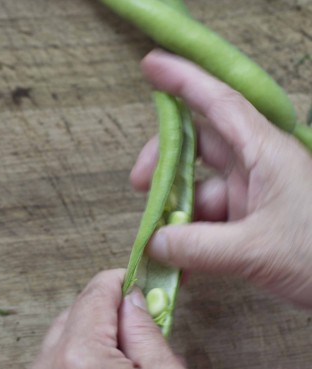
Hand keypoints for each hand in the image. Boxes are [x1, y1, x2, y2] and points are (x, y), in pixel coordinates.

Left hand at [21, 270, 202, 368]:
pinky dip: (76, 355)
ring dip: (89, 332)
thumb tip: (131, 299)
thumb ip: (143, 328)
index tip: (135, 277)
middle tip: (139, 318)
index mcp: (78, 360)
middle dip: (104, 310)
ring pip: (60, 335)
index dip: (117, 281)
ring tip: (125, 353)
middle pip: (72, 313)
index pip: (93, 296)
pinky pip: (53, 362)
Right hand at [130, 50, 311, 305]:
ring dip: (175, 213)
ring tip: (160, 243)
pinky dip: (189, 239)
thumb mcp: (258, 250)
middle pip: (199, 145)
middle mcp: (257, 167)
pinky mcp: (252, 222)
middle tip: (139, 186)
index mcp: (266, 154)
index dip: (184, 81)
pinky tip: (180, 264)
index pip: (219, 104)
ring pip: (199, 189)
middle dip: (164, 162)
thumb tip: (154, 242)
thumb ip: (199, 247)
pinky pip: (208, 221)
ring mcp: (254, 195)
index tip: (151, 66)